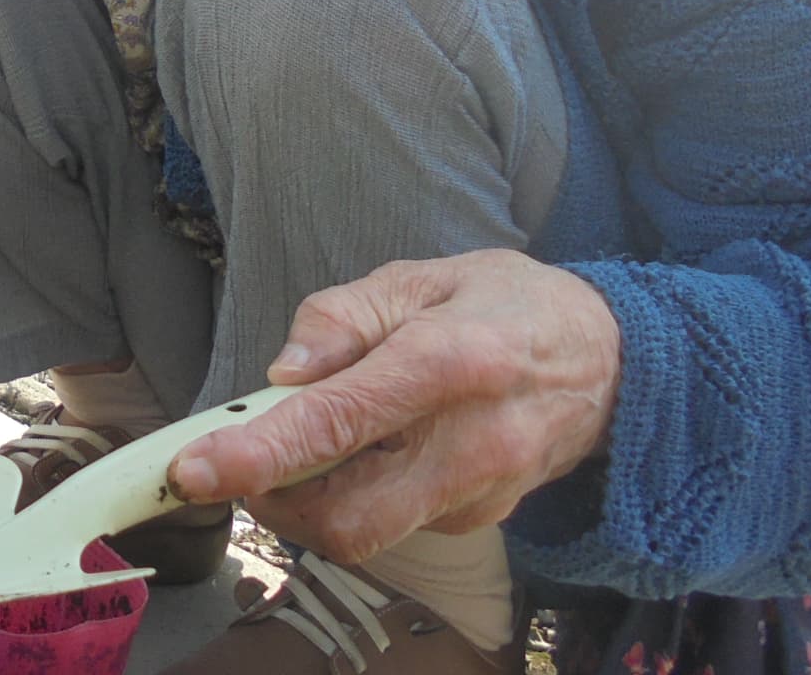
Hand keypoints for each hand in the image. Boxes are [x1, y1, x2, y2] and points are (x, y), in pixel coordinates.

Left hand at [167, 249, 621, 562]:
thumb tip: (283, 373)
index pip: (338, 424)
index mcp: (447, 362)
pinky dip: (355, 497)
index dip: (257, 455)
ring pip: (367, 533)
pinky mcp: (485, 520)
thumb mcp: (419, 277)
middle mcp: (472, 444)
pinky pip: (397, 524)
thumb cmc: (502, 304)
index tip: (196, 470)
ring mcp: (484, 493)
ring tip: (303, 444)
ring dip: (308, 502)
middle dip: (272, 501)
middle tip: (238, 460)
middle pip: (348, 517)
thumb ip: (342, 317)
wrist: (615, 358)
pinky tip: (366, 451)